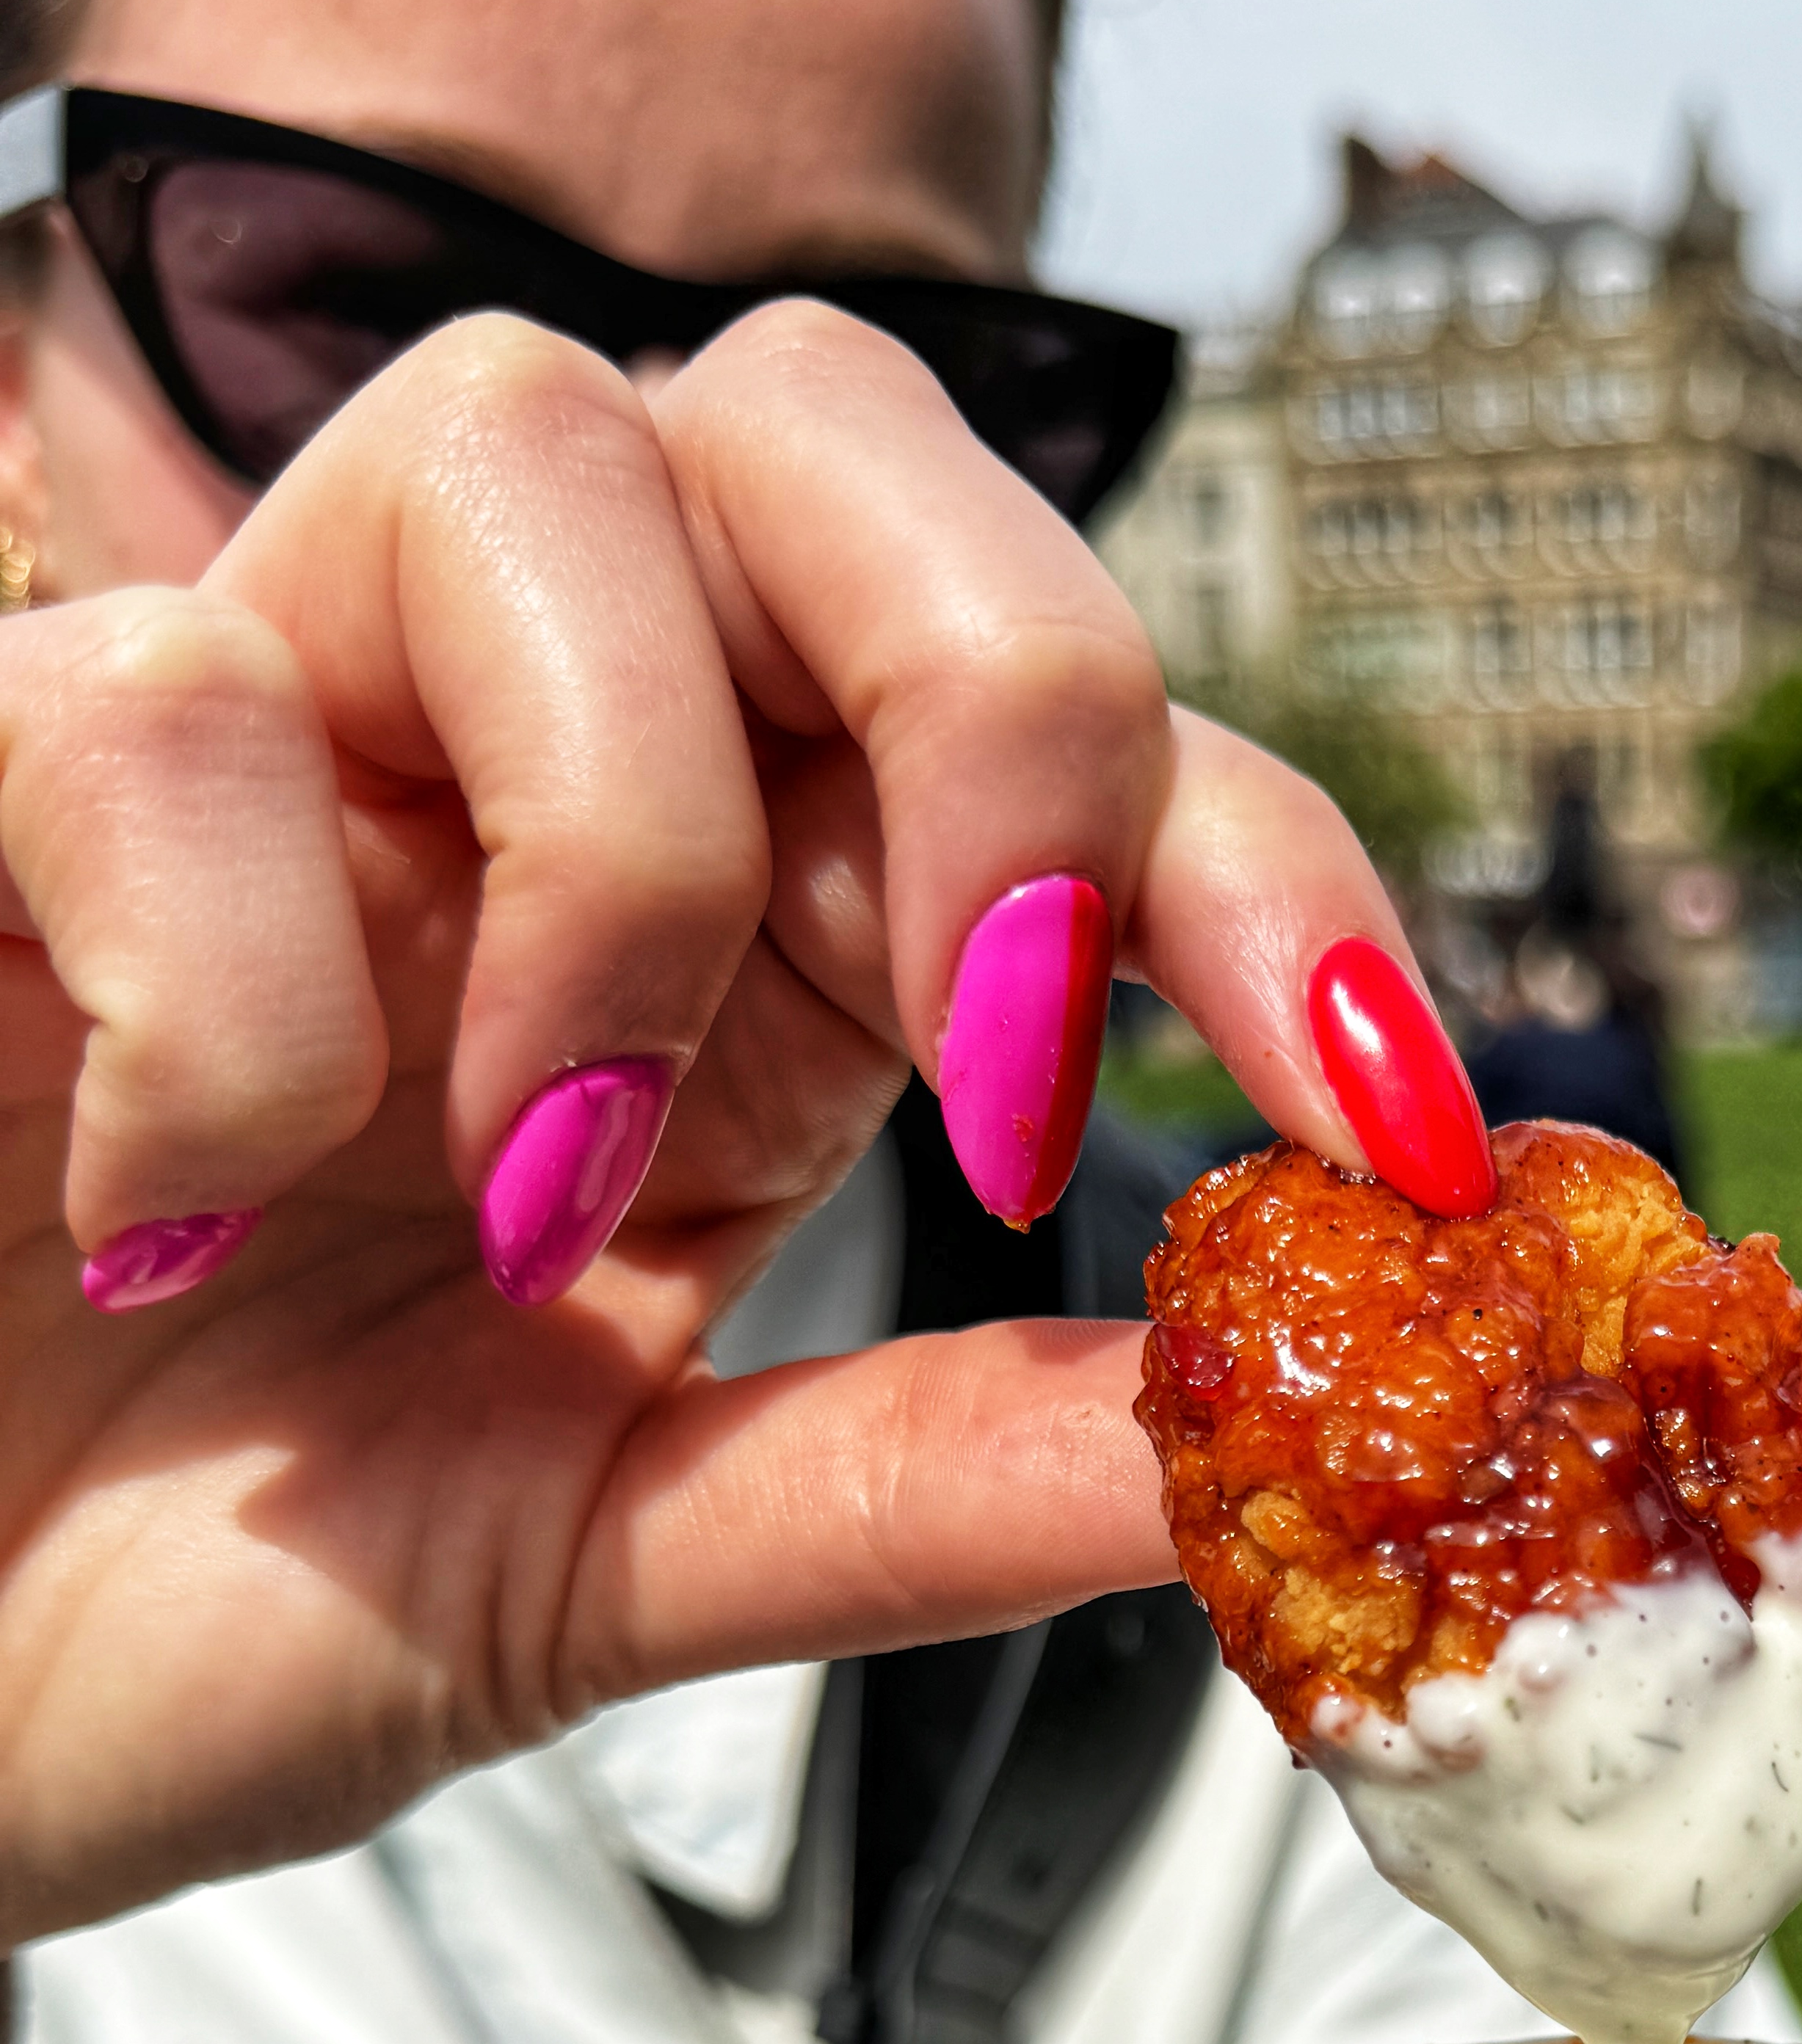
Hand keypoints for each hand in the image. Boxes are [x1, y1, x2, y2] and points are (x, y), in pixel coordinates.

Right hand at [0, 305, 1445, 1950]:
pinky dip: (230, 985)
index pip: (1071, 754)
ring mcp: (254, 752)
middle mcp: (521, 788)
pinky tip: (173, 1204)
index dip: (1267, 877)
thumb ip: (911, 1495)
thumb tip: (1262, 1463)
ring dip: (616, 852)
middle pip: (840, 437)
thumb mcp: (601, 1571)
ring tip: (513, 1188)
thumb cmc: (176, 1606)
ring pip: (532, 454)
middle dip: (1008, 707)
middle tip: (993, 1069)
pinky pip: (157, 695)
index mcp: (732, 960)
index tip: (1402, 1135)